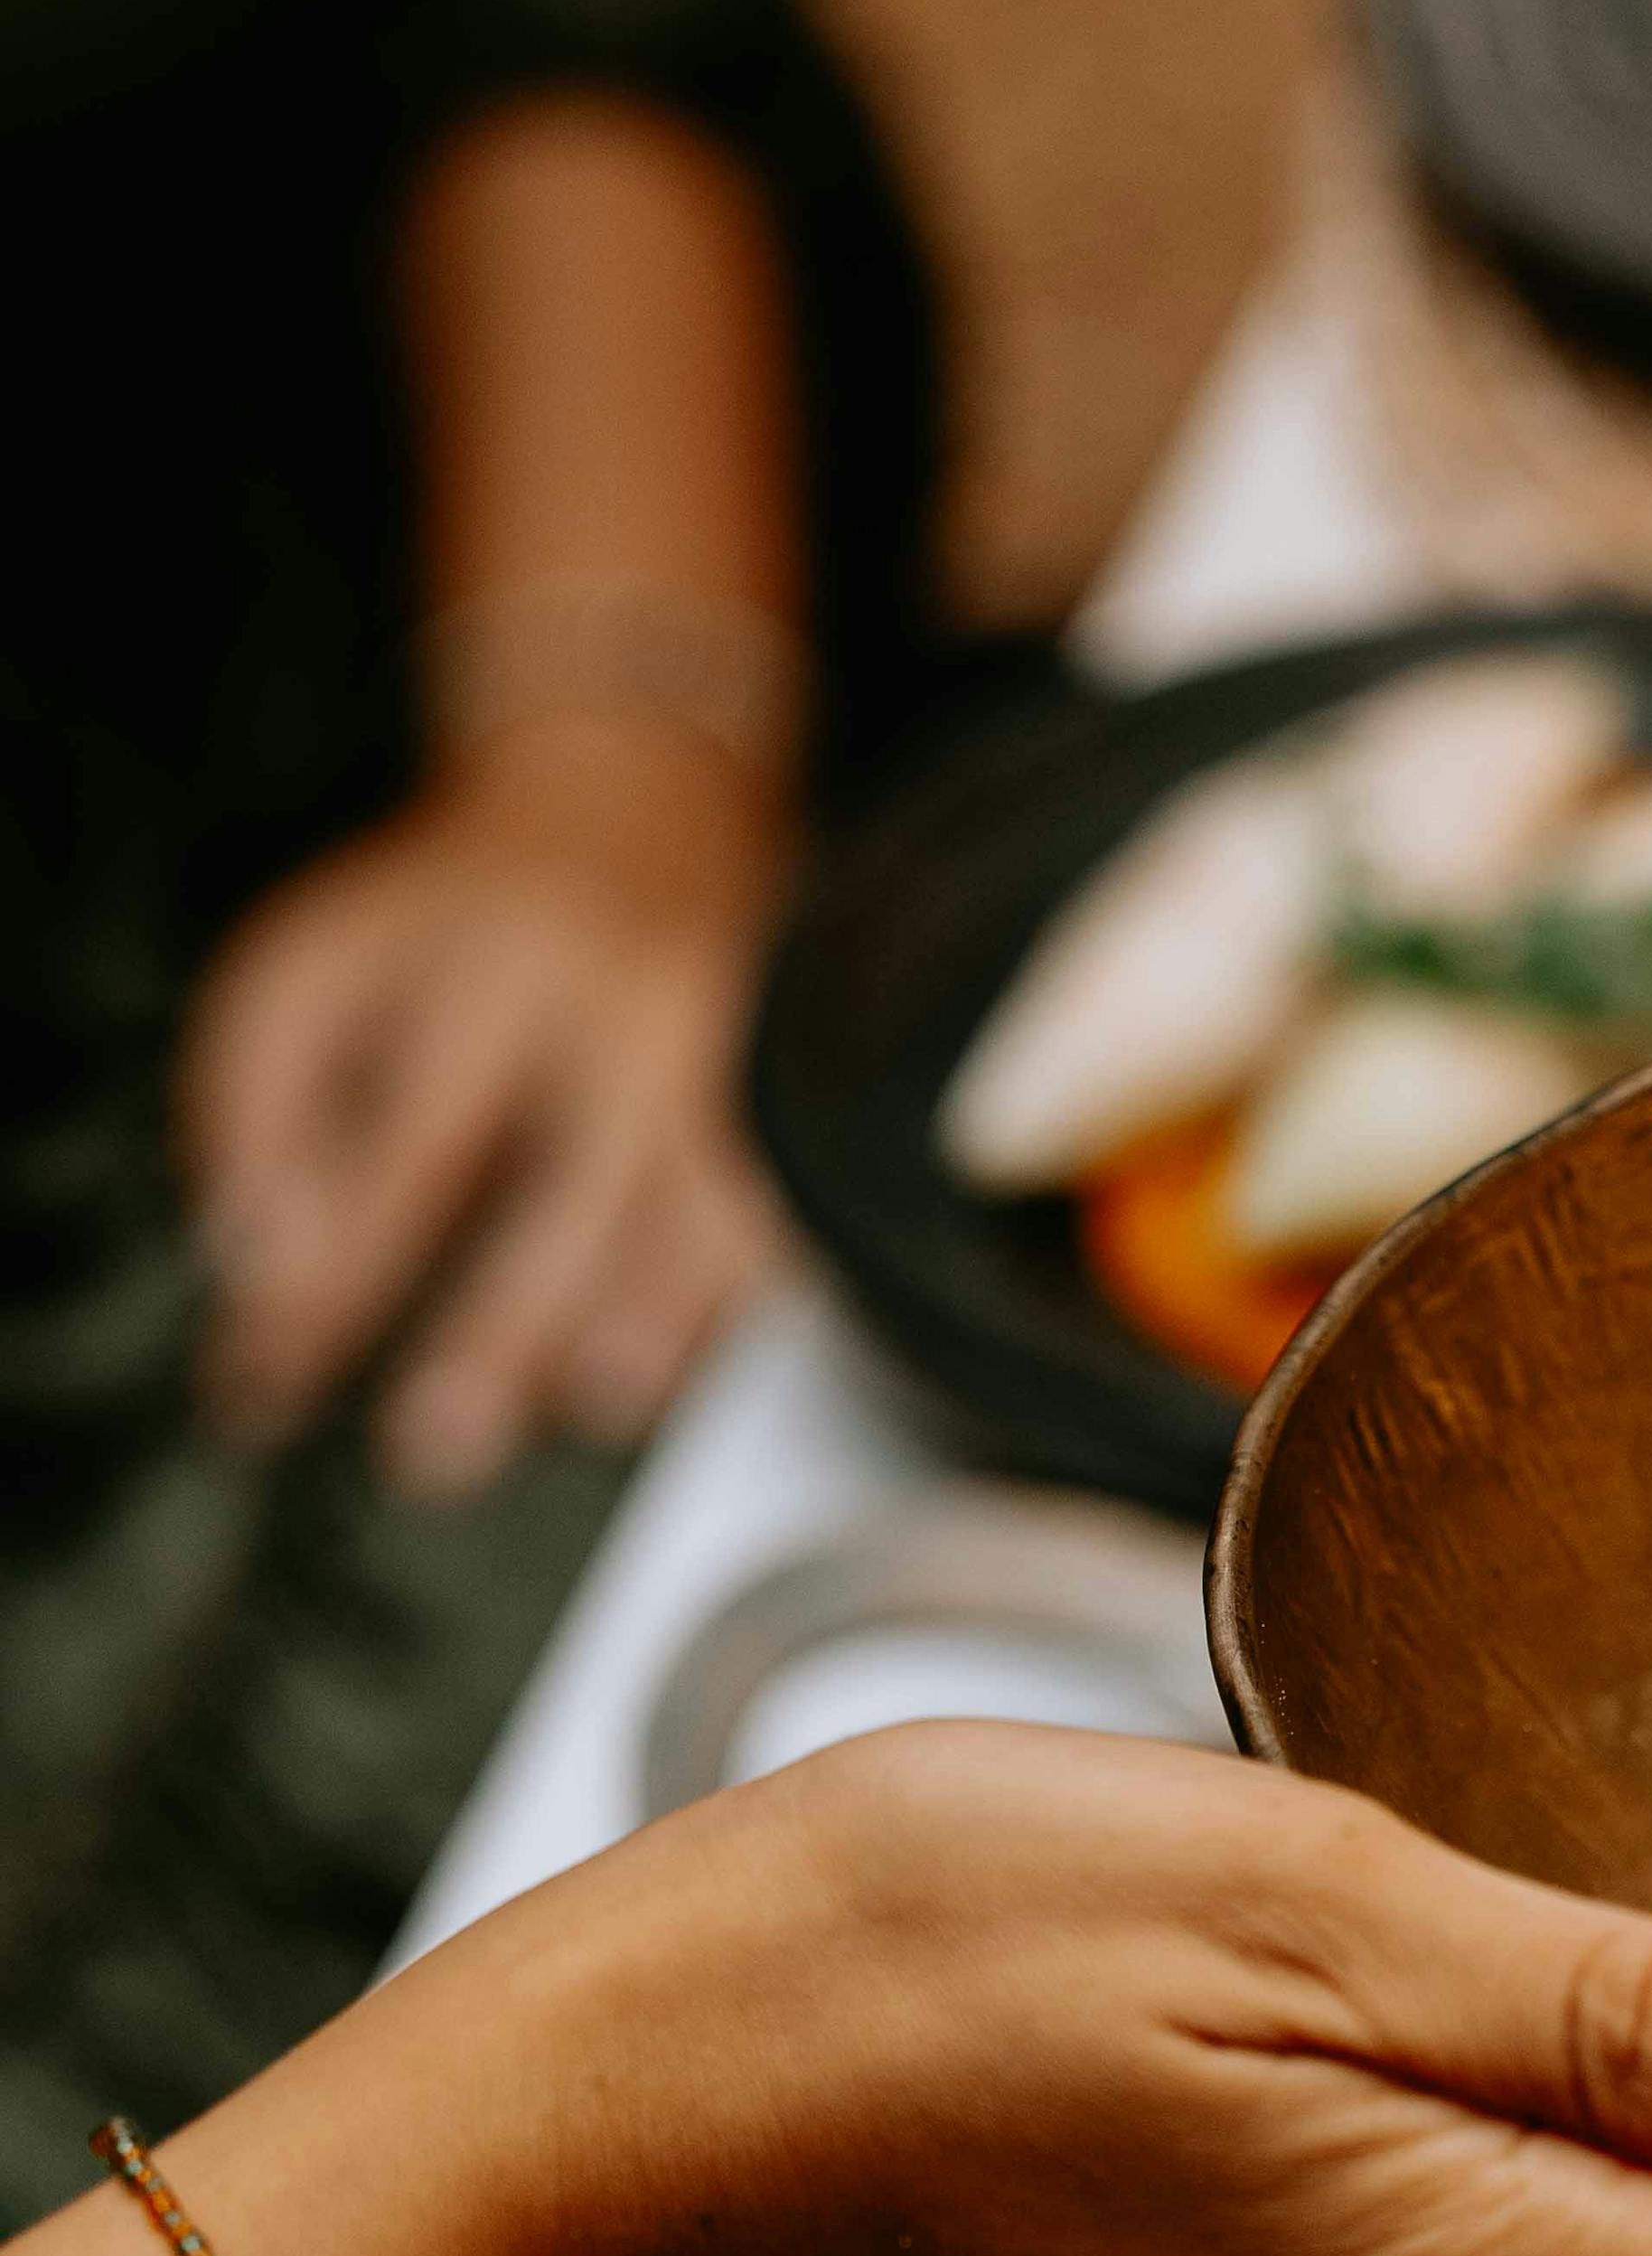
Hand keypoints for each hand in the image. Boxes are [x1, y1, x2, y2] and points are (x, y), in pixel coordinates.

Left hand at [182, 729, 783, 1494]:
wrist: (640, 805)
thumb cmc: (448, 925)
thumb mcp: (308, 974)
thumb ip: (255, 1115)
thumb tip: (262, 1273)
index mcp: (482, 965)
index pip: (402, 1149)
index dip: (328, 1279)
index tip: (262, 1380)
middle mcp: (621, 999)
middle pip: (568, 1183)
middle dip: (498, 1332)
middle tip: (428, 1449)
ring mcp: (729, 1046)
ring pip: (703, 1202)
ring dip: (645, 1319)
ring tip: (583, 1408)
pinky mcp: (793, 1088)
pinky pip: (780, 1216)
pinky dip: (730, 1305)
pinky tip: (666, 1378)